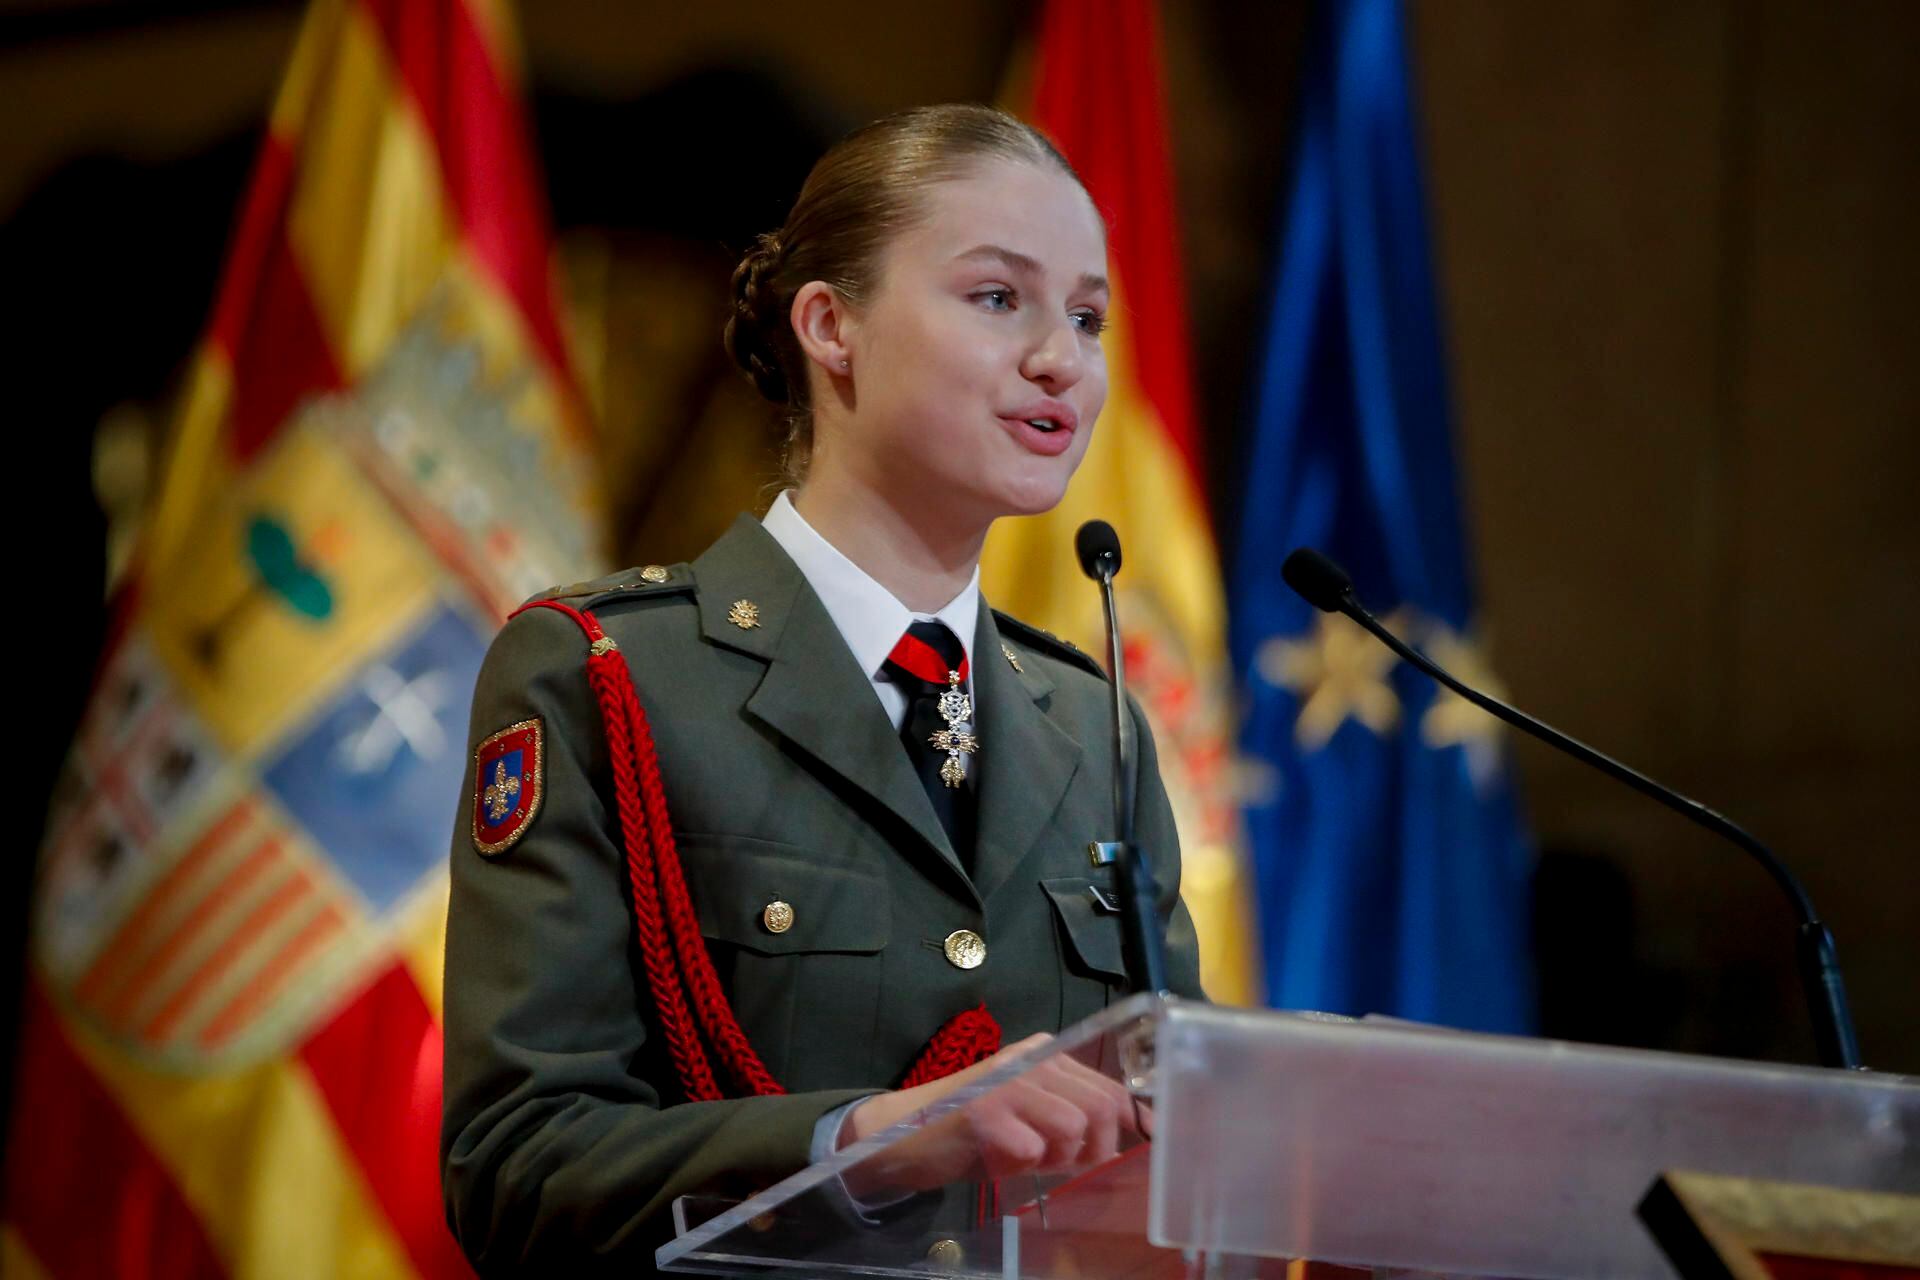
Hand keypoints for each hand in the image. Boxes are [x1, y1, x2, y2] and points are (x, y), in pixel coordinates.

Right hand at [839, 1033, 1147, 1194]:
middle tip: (1065, 1163)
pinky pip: (1032, 1151)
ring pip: (1073, 1127)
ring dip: (1057, 1158)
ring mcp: (1007, 1083)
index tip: (1143, 1143)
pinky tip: (999, 1158)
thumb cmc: (973, 1130)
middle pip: (1100, 1107)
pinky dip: (1022, 1167)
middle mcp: (1031, 1060)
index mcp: (1046, 1055)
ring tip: (1027, 1158)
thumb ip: (1073, 1119)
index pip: (1110, 1088)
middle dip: (1095, 1148)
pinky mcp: (984, 1111)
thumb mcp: (1030, 1116)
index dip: (1134, 1122)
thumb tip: (1128, 1139)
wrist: (901, 1134)